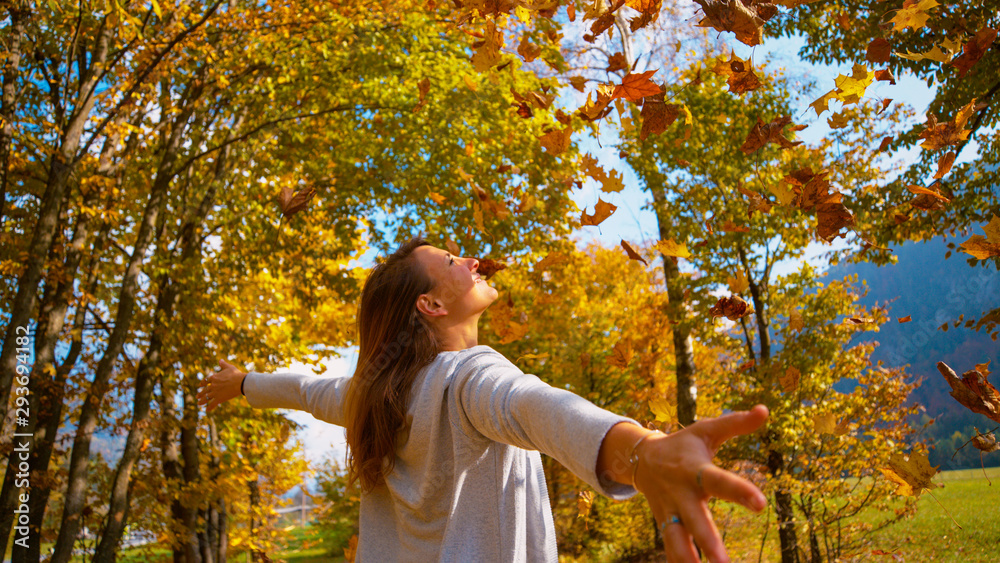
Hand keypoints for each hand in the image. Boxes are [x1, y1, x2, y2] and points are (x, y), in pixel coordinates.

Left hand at [197, 359, 246, 411]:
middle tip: (197, 396)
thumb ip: (223, 364)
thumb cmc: (236, 374)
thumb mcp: (229, 367)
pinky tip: (207, 410)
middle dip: (200, 394)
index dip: (202, 383)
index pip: (205, 381)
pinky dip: (209, 407)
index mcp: (214, 377)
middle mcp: (213, 385)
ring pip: (206, 398)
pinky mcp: (219, 399)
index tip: (199, 385)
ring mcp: (215, 393)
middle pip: (205, 390)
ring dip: (202, 401)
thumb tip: (220, 360)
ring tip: (199, 403)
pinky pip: (212, 404)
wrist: (240, 382)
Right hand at [635, 405, 768, 562]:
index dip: (739, 492)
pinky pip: (672, 549)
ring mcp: (671, 513)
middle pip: (696, 521)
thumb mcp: (707, 430)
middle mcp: (682, 495)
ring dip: (689, 561)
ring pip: (677, 541)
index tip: (761, 504)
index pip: (719, 481)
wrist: (640, 459)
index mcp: (695, 471)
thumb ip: (736, 423)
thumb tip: (765, 410)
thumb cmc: (683, 444)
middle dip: (708, 542)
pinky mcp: (665, 525)